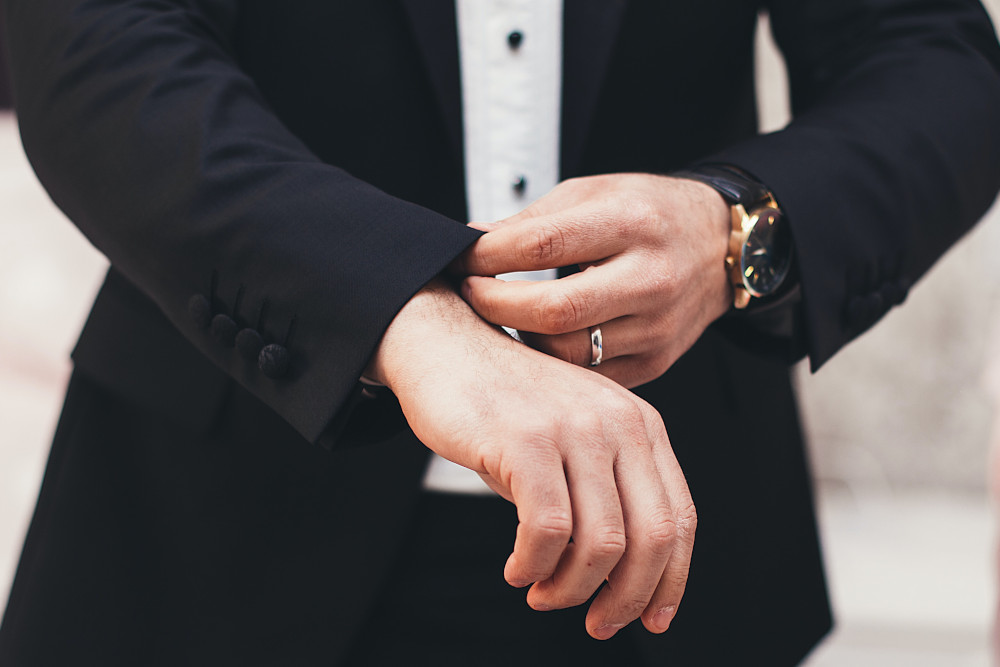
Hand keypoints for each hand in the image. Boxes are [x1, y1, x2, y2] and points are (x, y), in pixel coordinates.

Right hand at [368, 281, 696, 638]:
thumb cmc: (507, 405)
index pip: (679, 518)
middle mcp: (618, 423)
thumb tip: (619, 580)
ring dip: (571, 588)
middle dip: (626, 597)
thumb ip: (604, 493)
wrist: (445, 346)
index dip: (670, 580)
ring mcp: (573, 428)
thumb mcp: (575, 439)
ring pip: (600, 543)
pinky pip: (547, 530)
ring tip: (542, 592)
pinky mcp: (526, 440)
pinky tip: (517, 569)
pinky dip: (533, 565)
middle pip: (650, 537)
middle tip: (597, 623)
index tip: (652, 619)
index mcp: (641, 424)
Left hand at [454, 173, 731, 387]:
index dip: (489, 255)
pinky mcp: (656, 361)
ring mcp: (657, 326)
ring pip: (567, 352)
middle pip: (553, 311)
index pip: (543, 245)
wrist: (720, 246)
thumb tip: (469, 240)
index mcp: (632, 223)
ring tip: (500, 316)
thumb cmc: (648, 213)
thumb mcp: (594, 193)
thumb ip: (533, 220)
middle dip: (494, 305)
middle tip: (469, 292)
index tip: (461, 257)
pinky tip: (535, 339)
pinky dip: (552, 361)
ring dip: (520, 337)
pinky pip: (588, 375)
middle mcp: (651, 277)